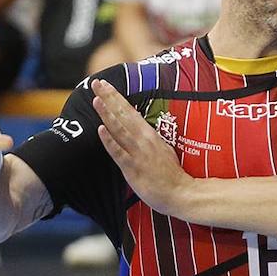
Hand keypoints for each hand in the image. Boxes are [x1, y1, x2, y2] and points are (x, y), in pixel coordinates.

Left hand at [90, 79, 192, 212]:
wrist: (180, 192)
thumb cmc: (171, 173)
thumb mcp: (162, 148)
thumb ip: (147, 138)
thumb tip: (135, 128)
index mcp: (150, 134)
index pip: (130, 111)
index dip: (116, 97)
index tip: (105, 84)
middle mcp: (144, 140)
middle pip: (124, 115)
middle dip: (109, 98)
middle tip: (96, 83)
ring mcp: (138, 153)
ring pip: (120, 129)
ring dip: (107, 114)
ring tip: (96, 100)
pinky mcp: (133, 168)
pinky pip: (119, 152)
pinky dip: (110, 141)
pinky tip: (100, 130)